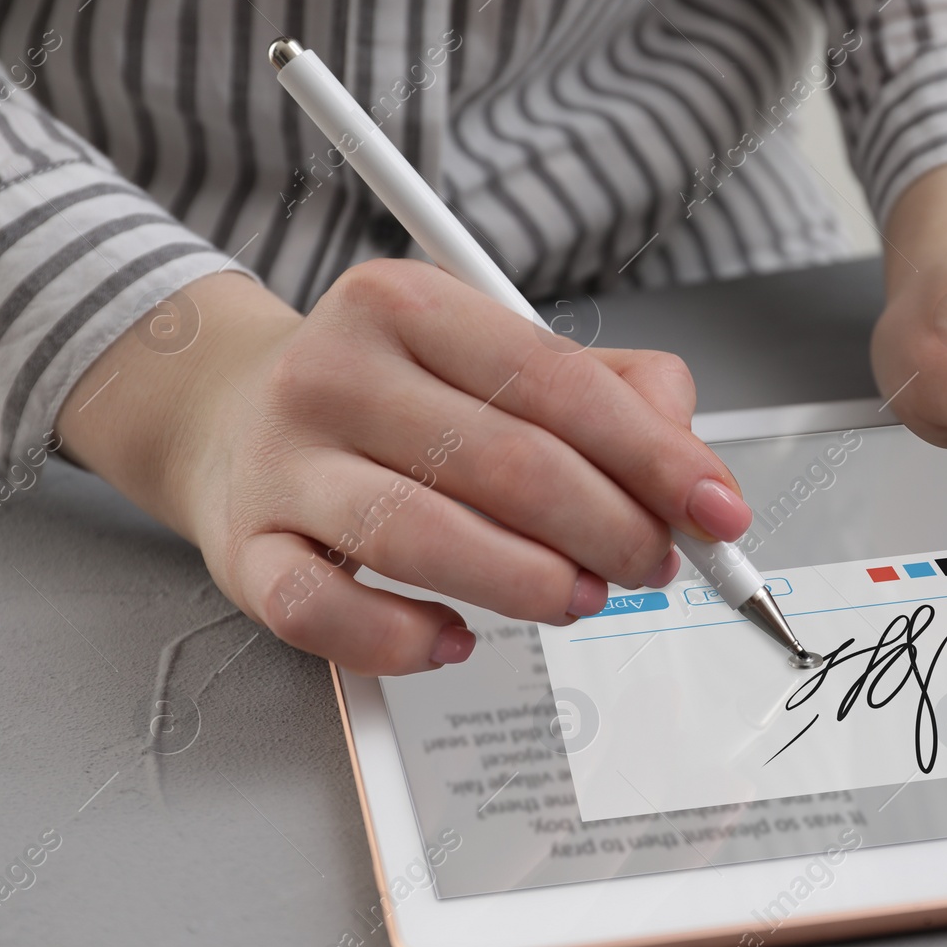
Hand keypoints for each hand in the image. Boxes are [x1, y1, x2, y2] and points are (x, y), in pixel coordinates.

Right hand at [56, 261, 753, 675]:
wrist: (230, 413)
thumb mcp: (500, 356)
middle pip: (504, 464)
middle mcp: (335, 372)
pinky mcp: (245, 550)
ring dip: (528, 584)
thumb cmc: (396, 394)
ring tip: (579, 596)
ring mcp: (282, 464)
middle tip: (652, 564)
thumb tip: (692, 471)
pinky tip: (455, 638)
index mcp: (409, 305)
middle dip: (608, 530)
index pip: (556, 383)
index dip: (653, 458)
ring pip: (419, 538)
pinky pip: (325, 613)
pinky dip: (403, 640)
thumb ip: (614, 395)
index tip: (716, 512)